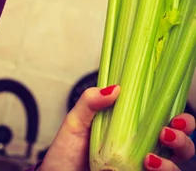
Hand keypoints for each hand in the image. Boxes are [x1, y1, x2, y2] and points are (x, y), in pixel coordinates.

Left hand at [39, 86, 194, 170]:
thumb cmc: (66, 152)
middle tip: (168, 133)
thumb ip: (91, 102)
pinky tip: (147, 167)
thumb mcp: (75, 122)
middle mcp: (144, 150)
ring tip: (151, 159)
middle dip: (184, 140)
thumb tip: (114, 88)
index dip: (181, 119)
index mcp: (134, 129)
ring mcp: (143, 169)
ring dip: (172, 162)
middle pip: (181, 146)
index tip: (176, 116)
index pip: (166, 121)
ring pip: (177, 167)